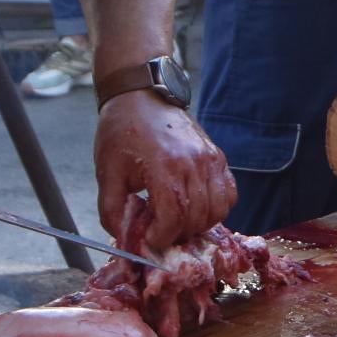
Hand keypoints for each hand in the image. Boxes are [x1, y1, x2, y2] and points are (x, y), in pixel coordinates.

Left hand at [94, 92, 233, 253]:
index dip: (163, 237)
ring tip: (178, 221)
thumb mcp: (106, 172)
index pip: (175, 218)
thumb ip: (112, 210)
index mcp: (165, 167)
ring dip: (199, 224)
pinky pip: (229, 193)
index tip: (149, 240)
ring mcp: (210, 159)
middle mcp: (194, 163)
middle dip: (178, 234)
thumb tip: (125, 238)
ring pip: (218, 209)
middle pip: (198, 218)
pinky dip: (217, 208)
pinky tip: (196, 207)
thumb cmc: (122, 132)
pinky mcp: (217, 156)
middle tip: (161, 232)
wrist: (140, 97)